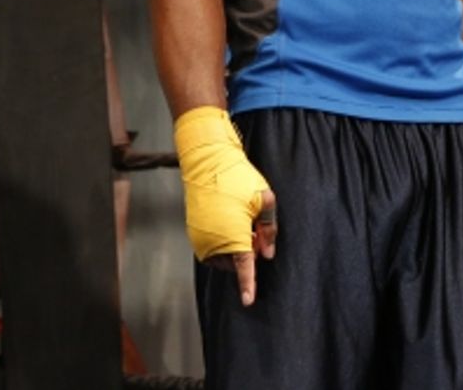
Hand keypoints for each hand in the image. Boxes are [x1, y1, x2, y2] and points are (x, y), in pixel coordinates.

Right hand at [173, 107, 279, 305]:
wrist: (207, 161)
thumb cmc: (238, 178)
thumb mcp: (265, 200)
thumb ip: (269, 230)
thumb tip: (267, 254)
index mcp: (233, 236)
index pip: (245, 268)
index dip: (248, 285)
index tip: (249, 301)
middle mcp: (213, 241)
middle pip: (236, 262)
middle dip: (249, 253)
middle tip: (257, 231)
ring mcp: (200, 238)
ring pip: (224, 257)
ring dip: (236, 248)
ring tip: (245, 223)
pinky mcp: (193, 232)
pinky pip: (212, 248)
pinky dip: (225, 243)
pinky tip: (233, 223)